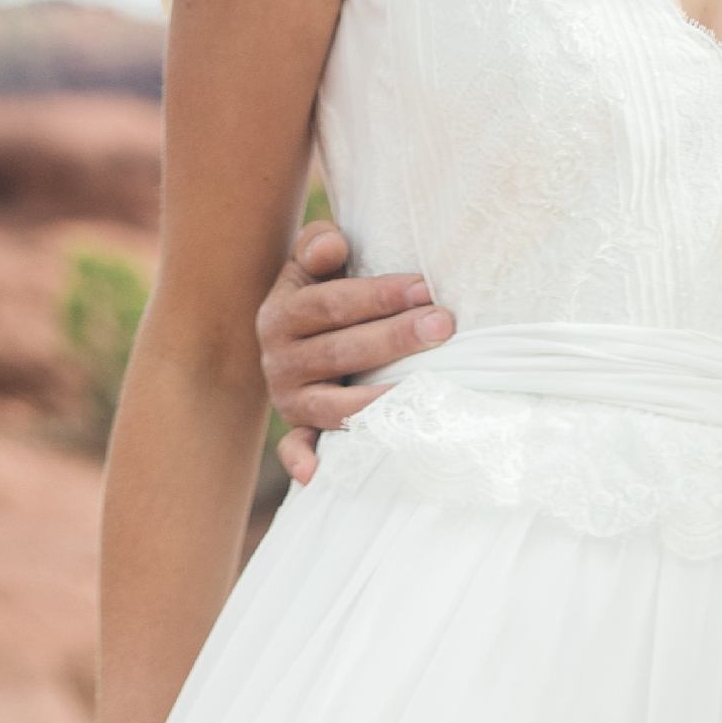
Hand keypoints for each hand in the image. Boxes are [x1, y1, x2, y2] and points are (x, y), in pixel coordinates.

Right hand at [258, 215, 453, 484]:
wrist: (294, 339)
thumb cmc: (321, 294)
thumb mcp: (311, 265)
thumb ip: (318, 246)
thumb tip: (332, 246)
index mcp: (280, 314)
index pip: (333, 304)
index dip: (379, 296)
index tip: (425, 288)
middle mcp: (279, 360)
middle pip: (342, 351)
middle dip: (395, 338)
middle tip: (442, 326)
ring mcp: (288, 400)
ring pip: (336, 404)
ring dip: (381, 399)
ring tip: (427, 390)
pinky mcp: (298, 429)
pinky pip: (298, 447)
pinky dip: (302, 461)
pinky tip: (316, 476)